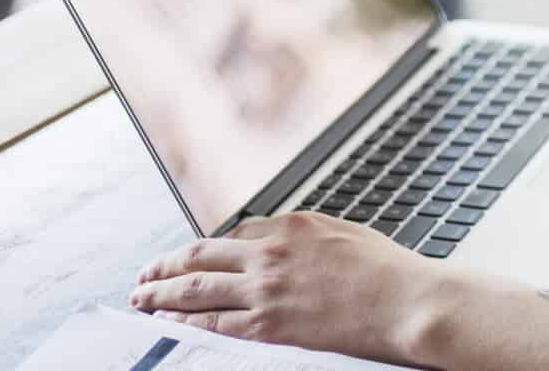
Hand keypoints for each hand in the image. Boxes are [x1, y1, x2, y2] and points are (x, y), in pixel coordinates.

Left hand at [129, 212, 442, 363]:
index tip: (191, 257)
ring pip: (195, 289)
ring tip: (141, 299)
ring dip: (160, 294)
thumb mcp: (347, 233)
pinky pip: (213, 323)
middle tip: (144, 274)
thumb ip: (309, 235)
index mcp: (293, 225)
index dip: (206, 247)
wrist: (407, 302)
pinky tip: (168, 324)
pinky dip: (184, 323)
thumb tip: (287, 240)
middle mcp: (272, 252)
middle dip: (165, 266)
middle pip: (200, 256)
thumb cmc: (389, 271)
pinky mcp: (270, 324)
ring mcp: (267, 289)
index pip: (233, 233)